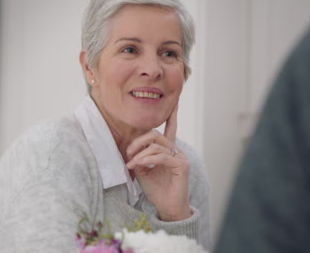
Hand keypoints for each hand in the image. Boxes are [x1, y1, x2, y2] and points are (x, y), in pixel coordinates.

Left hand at [126, 104, 190, 221]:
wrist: (167, 207)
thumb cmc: (156, 190)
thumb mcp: (142, 172)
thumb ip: (139, 157)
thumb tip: (132, 150)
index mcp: (167, 150)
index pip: (169, 128)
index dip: (172, 115)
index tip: (175, 101)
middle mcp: (175, 150)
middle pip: (156, 135)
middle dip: (139, 141)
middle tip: (128, 152)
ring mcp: (180, 156)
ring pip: (157, 145)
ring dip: (141, 153)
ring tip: (131, 163)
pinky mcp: (182, 165)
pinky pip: (162, 156)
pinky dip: (148, 159)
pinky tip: (138, 165)